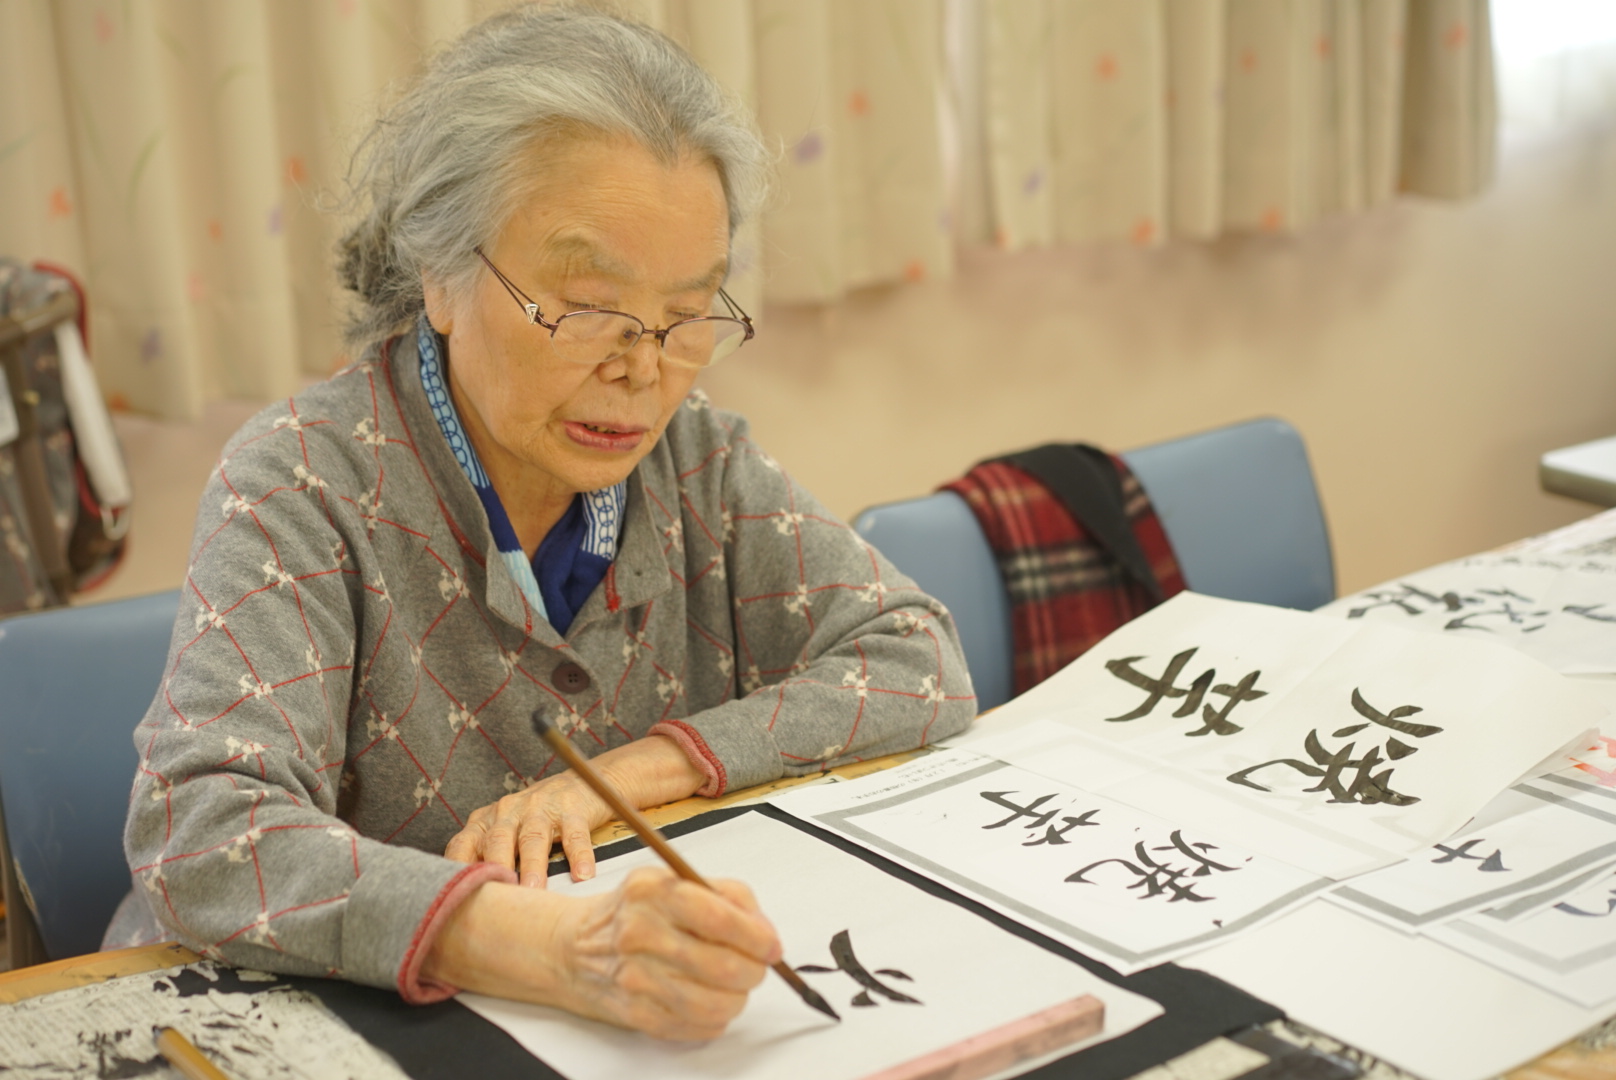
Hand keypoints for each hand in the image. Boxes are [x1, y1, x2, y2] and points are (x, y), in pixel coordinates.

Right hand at [423, 872, 781, 1040]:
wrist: (573, 948)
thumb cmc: (633, 911)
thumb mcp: (674, 880)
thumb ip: (726, 896)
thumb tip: (765, 932)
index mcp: (654, 891)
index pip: (721, 918)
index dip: (757, 937)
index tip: (771, 946)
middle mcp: (641, 933)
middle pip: (723, 967)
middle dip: (753, 971)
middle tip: (756, 967)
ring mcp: (635, 978)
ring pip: (713, 1003)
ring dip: (737, 998)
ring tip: (733, 986)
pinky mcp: (635, 1013)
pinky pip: (695, 1027)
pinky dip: (714, 1019)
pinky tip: (709, 1001)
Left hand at [445, 769, 609, 886]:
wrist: (581, 784)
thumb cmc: (536, 819)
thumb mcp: (506, 833)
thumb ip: (489, 862)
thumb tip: (473, 909)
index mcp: (487, 822)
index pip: (462, 845)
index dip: (458, 870)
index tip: (458, 897)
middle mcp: (508, 812)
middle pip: (497, 841)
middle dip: (496, 870)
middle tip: (498, 899)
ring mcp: (541, 808)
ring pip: (532, 839)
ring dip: (532, 866)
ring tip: (534, 890)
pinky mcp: (572, 809)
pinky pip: (574, 835)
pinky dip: (579, 856)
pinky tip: (582, 875)